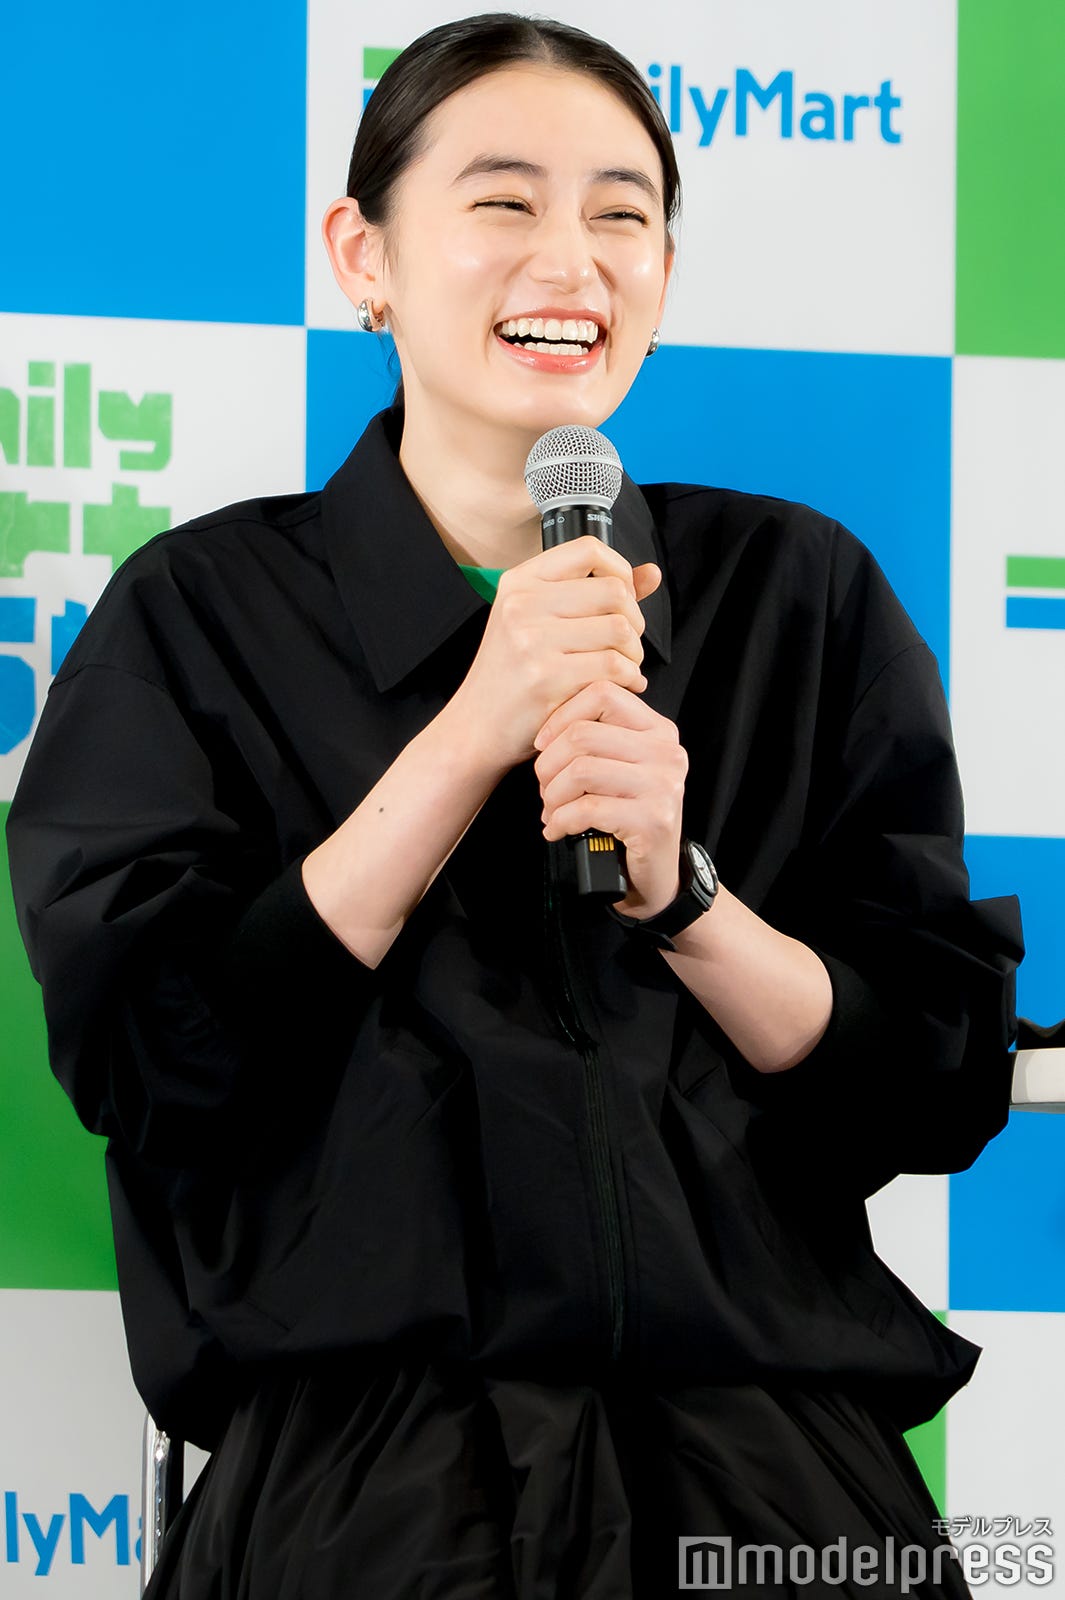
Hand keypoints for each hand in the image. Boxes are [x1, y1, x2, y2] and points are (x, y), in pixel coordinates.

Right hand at [449, 536, 660, 771]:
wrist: (475, 727)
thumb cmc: (513, 676)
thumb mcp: (539, 622)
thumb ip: (595, 594)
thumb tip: (651, 572)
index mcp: (519, 583)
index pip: (589, 550)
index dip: (620, 571)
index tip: (623, 599)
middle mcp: (522, 605)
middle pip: (614, 592)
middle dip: (635, 622)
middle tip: (626, 645)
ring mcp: (531, 641)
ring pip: (620, 630)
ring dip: (634, 654)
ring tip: (623, 668)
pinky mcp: (546, 679)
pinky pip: (614, 667)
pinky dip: (630, 679)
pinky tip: (622, 686)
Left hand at [533, 680, 688, 918]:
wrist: (656, 874)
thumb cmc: (629, 817)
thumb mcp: (620, 768)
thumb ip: (598, 739)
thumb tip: (546, 726)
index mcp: (658, 730)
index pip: (601, 694)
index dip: (561, 717)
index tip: (543, 744)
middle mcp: (666, 752)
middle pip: (583, 734)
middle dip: (548, 764)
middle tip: (544, 787)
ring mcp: (664, 785)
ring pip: (581, 770)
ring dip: (552, 795)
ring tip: (551, 809)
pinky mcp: (653, 819)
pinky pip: (588, 809)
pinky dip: (560, 821)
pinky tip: (557, 829)